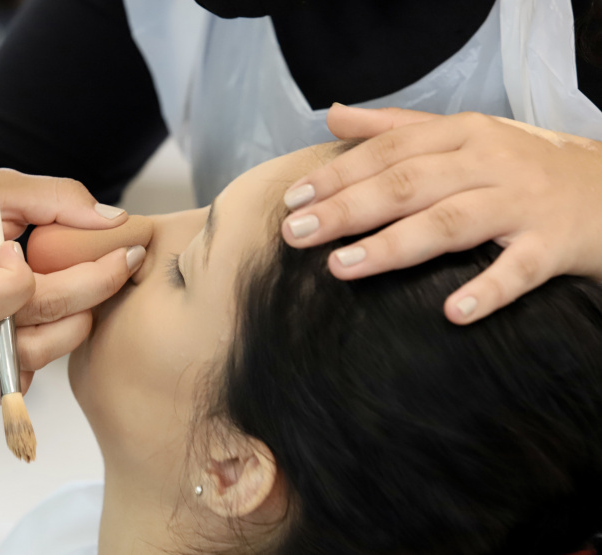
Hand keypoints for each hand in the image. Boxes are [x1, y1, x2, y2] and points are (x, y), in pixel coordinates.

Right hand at [0, 168, 143, 402]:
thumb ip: (58, 198)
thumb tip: (116, 222)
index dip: (18, 281)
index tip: (21, 248)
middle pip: (23, 330)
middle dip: (86, 293)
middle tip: (122, 258)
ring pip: (27, 358)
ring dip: (73, 325)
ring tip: (93, 286)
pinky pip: (0, 386)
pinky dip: (31, 374)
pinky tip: (55, 335)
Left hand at [281, 105, 601, 323]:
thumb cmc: (522, 165)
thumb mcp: (462, 135)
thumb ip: (395, 127)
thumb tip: (332, 115)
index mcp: (461, 135)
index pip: (388, 151)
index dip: (337, 174)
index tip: (292, 200)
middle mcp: (488, 163)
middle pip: (408, 184)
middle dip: (347, 209)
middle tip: (296, 233)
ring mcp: (522, 204)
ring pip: (450, 223)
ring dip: (393, 246)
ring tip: (341, 267)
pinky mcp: (554, 245)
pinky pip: (519, 271)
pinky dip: (487, 290)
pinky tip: (452, 313)